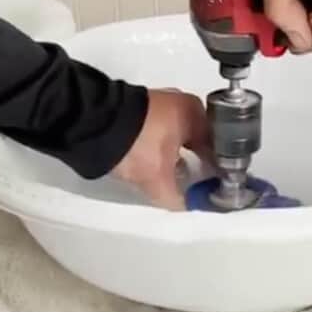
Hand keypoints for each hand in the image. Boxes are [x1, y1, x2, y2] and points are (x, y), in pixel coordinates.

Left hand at [112, 89, 212, 209]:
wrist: (93, 123)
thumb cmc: (138, 145)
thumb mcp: (159, 178)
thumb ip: (177, 197)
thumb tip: (187, 208)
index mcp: (196, 113)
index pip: (218, 145)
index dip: (217, 168)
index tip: (216, 186)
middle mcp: (183, 104)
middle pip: (199, 140)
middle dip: (198, 162)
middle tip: (199, 185)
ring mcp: (161, 103)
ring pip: (179, 136)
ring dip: (179, 156)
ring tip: (179, 179)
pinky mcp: (141, 109)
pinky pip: (162, 133)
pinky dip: (163, 148)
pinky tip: (160, 165)